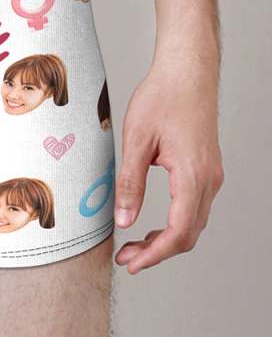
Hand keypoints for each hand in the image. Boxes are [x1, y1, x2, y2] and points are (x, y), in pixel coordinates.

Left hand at [113, 58, 223, 273]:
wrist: (187, 72)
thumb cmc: (162, 98)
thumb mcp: (136, 140)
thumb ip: (130, 183)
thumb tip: (124, 220)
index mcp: (192, 176)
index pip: (178, 233)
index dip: (154, 255)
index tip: (132, 264)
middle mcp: (208, 180)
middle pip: (188, 234)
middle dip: (158, 252)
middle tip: (127, 259)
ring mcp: (211, 175)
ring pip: (194, 223)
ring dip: (166, 240)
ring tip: (135, 245)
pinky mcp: (207, 169)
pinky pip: (194, 207)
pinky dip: (175, 223)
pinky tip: (153, 222)